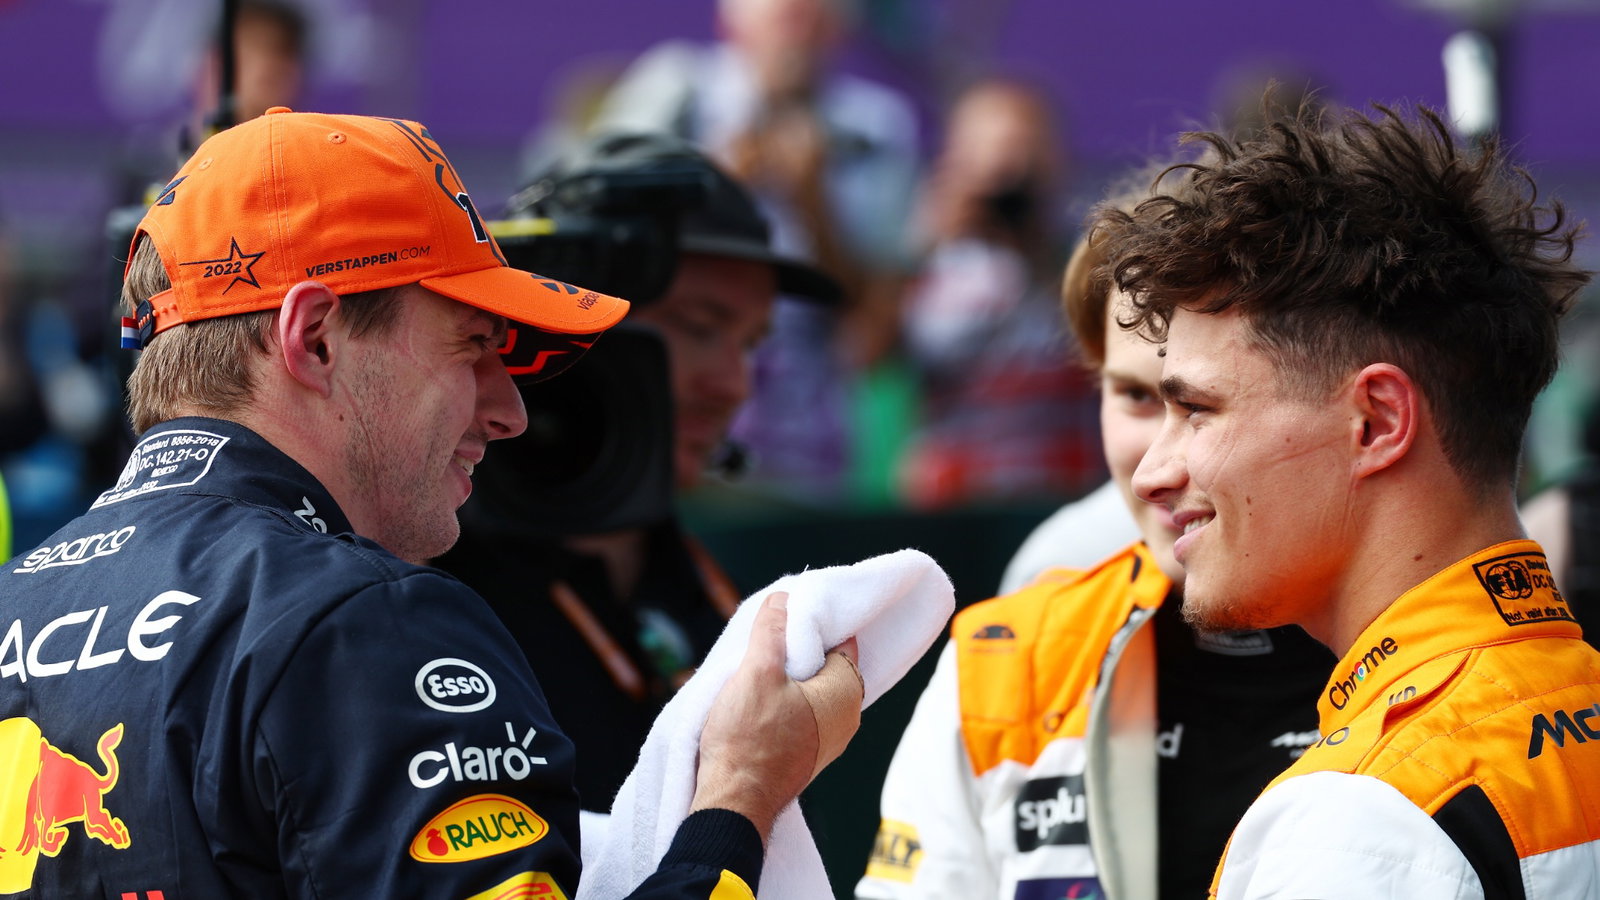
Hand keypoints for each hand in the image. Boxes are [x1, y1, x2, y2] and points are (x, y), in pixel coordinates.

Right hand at [690, 591, 863, 840]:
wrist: (734, 801)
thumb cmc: (749, 739)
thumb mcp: (757, 672)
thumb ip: (772, 632)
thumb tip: (782, 600)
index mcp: (845, 693)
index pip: (843, 641)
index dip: (818, 622)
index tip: (793, 610)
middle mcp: (846, 719)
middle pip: (827, 665)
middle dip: (801, 648)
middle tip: (772, 632)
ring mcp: (827, 740)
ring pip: (812, 690)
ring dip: (789, 676)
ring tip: (759, 662)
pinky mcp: (806, 754)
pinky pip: (803, 713)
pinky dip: (786, 699)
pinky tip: (759, 694)